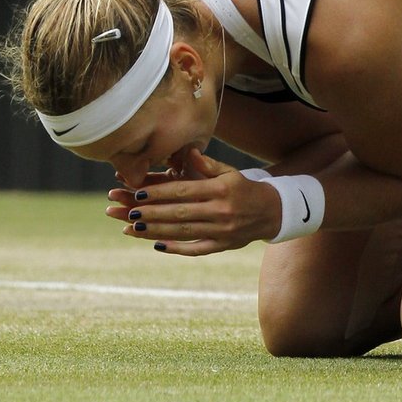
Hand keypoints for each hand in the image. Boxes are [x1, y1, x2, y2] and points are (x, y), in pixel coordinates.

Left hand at [106, 148, 281, 255]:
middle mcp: (221, 211)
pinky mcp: (223, 246)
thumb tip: (189, 152)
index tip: (137, 192)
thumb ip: (208, 164)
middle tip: (128, 212)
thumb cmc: (244, 187)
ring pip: (183, 232)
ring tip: (133, 228)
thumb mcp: (230, 172)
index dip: (159, 192)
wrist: (272, 212)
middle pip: (179, 213)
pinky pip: (196, 249)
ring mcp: (221, 231)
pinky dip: (176, 248)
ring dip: (156, 230)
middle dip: (151, 213)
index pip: (183, 191)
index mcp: (220, 190)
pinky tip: (157, 245)